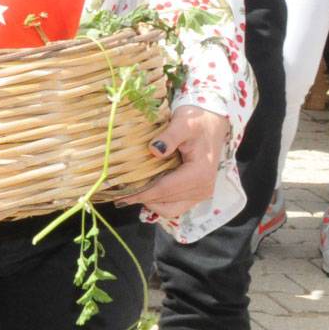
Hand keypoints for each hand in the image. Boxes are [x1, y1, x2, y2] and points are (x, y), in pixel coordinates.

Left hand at [119, 104, 231, 220]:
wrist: (211, 123)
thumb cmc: (197, 121)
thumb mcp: (183, 123)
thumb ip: (170, 136)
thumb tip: (155, 150)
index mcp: (200, 174)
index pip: (164, 189)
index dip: (140, 193)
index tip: (118, 194)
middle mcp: (203, 188)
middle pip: (165, 201)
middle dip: (141, 198)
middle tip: (117, 193)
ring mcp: (201, 193)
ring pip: (169, 208)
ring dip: (149, 202)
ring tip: (129, 191)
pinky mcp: (196, 193)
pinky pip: (175, 205)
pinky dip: (159, 201)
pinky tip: (144, 190)